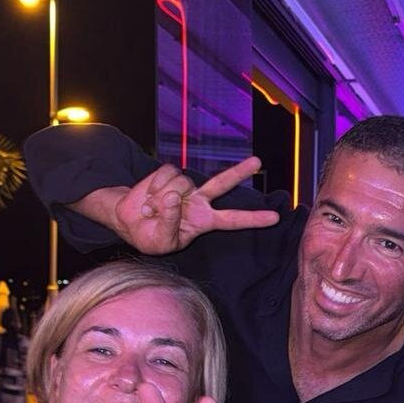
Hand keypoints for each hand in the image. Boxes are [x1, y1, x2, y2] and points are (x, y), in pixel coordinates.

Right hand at [102, 158, 279, 253]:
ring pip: (183, 183)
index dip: (253, 219)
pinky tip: (147, 197)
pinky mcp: (169, 174)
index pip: (233, 221)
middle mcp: (200, 201)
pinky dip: (153, 186)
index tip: (275, 218)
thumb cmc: (150, 236)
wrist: (128, 222)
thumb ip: (170, 224)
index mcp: (204, 222)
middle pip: (223, 183)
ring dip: (161, 198)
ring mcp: (185, 186)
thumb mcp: (161, 242)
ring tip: (151, 211)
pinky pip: (166, 174)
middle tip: (257, 161)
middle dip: (239, 172)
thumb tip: (175, 197)